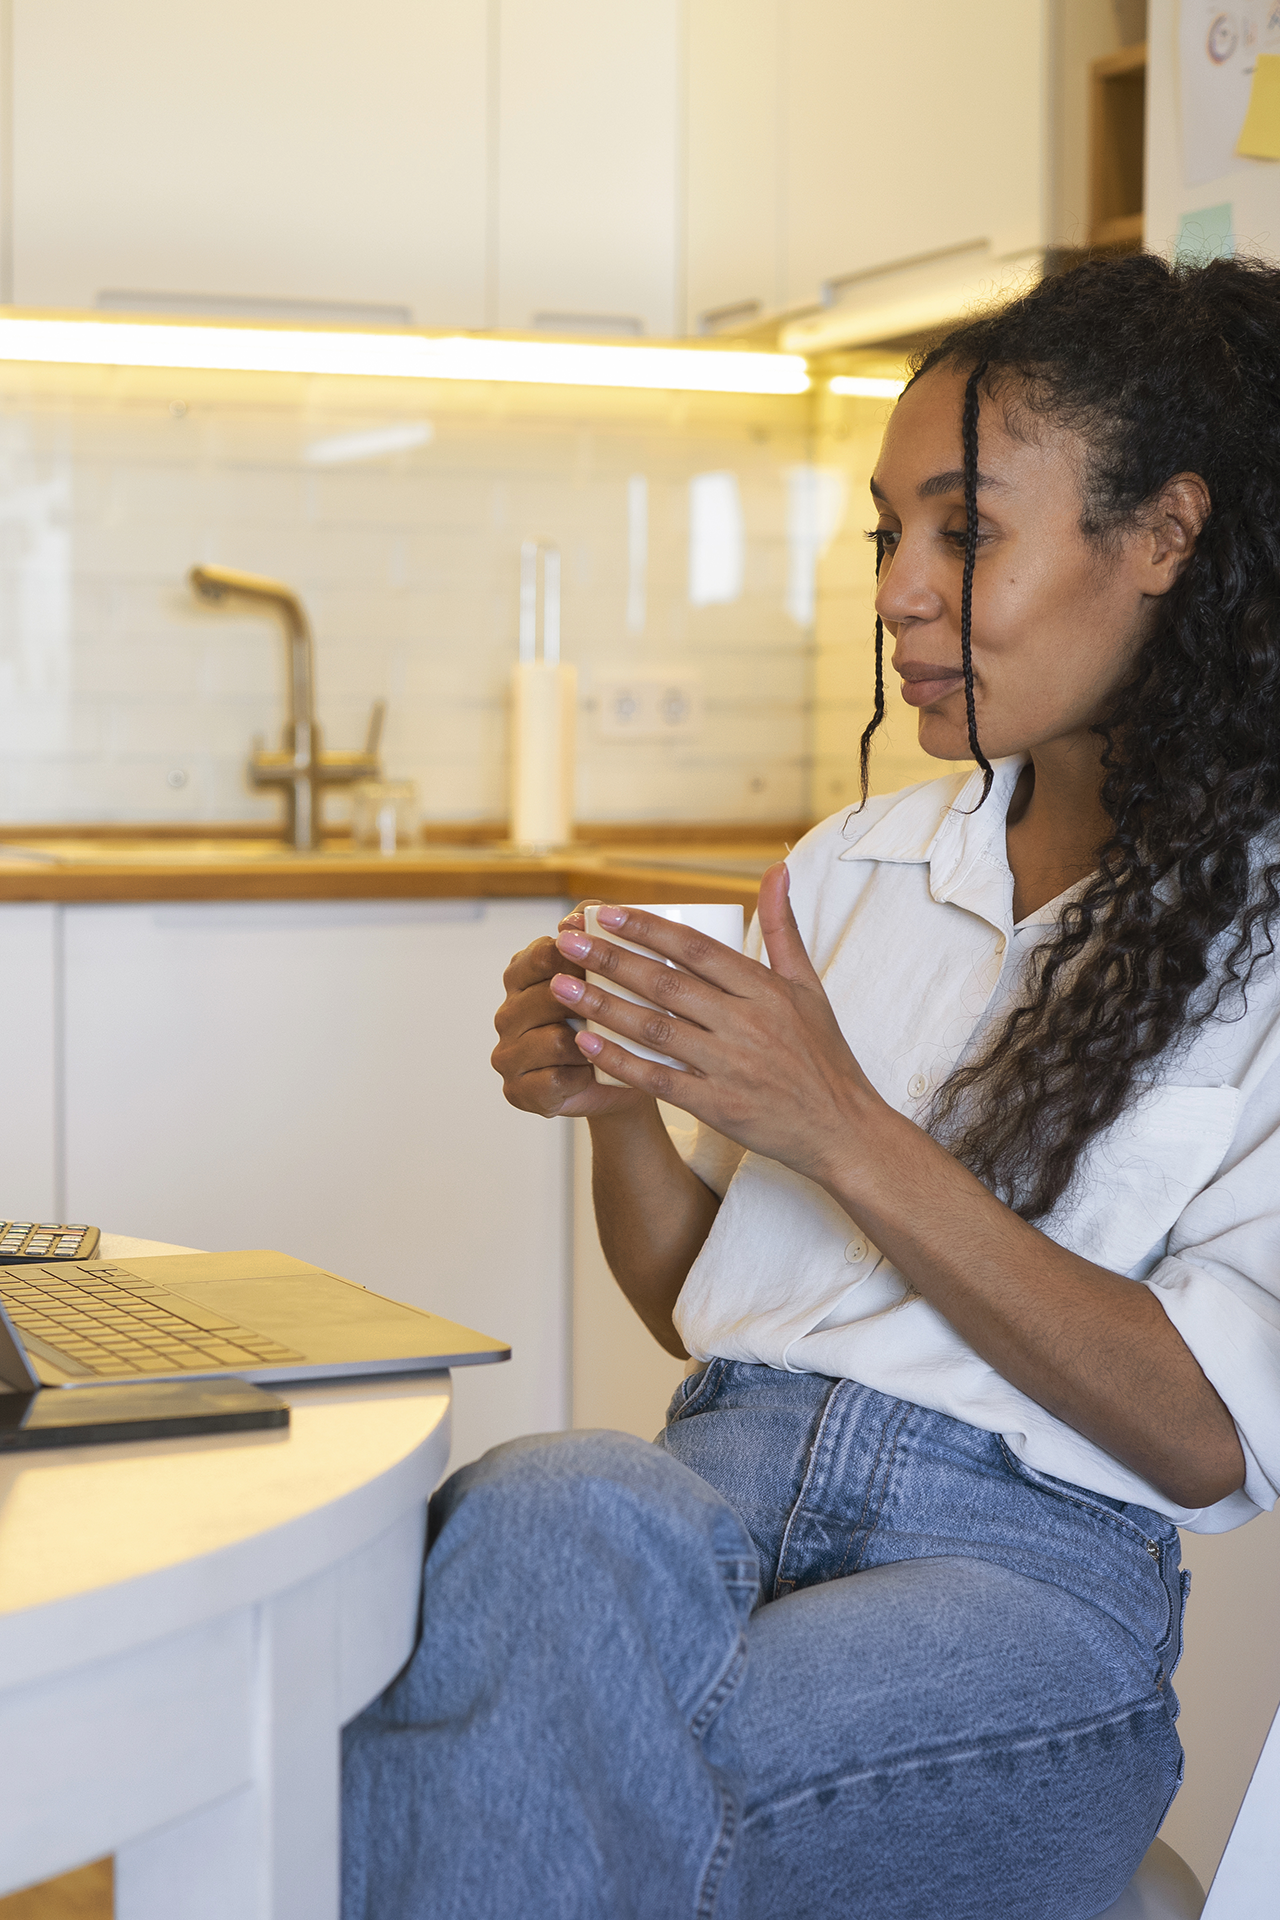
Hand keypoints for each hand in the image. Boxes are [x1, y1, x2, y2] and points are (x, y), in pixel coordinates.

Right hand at [491, 900, 652, 1119]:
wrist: (630, 1074)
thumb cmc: (620, 1015)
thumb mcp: (615, 968)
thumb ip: (599, 932)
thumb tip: (588, 913)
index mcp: (522, 974)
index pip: (544, 954)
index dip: (582, 957)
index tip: (617, 962)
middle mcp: (508, 1012)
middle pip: (546, 997)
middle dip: (590, 1001)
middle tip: (629, 1006)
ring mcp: (508, 1053)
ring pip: (550, 1040)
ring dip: (590, 1041)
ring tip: (619, 1041)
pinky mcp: (518, 1091)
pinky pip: (553, 1079)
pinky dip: (583, 1075)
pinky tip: (601, 1070)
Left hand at [548, 866, 884, 1185]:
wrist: (843, 1129)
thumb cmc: (821, 1055)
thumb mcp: (808, 985)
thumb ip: (783, 928)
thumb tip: (777, 868)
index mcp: (764, 990)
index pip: (696, 948)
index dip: (647, 928)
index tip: (604, 912)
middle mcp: (747, 1023)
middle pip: (666, 984)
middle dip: (610, 959)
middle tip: (565, 941)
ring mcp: (731, 1066)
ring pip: (656, 1029)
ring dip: (603, 1006)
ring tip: (560, 987)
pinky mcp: (719, 1106)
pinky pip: (660, 1080)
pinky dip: (621, 1061)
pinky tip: (587, 1043)